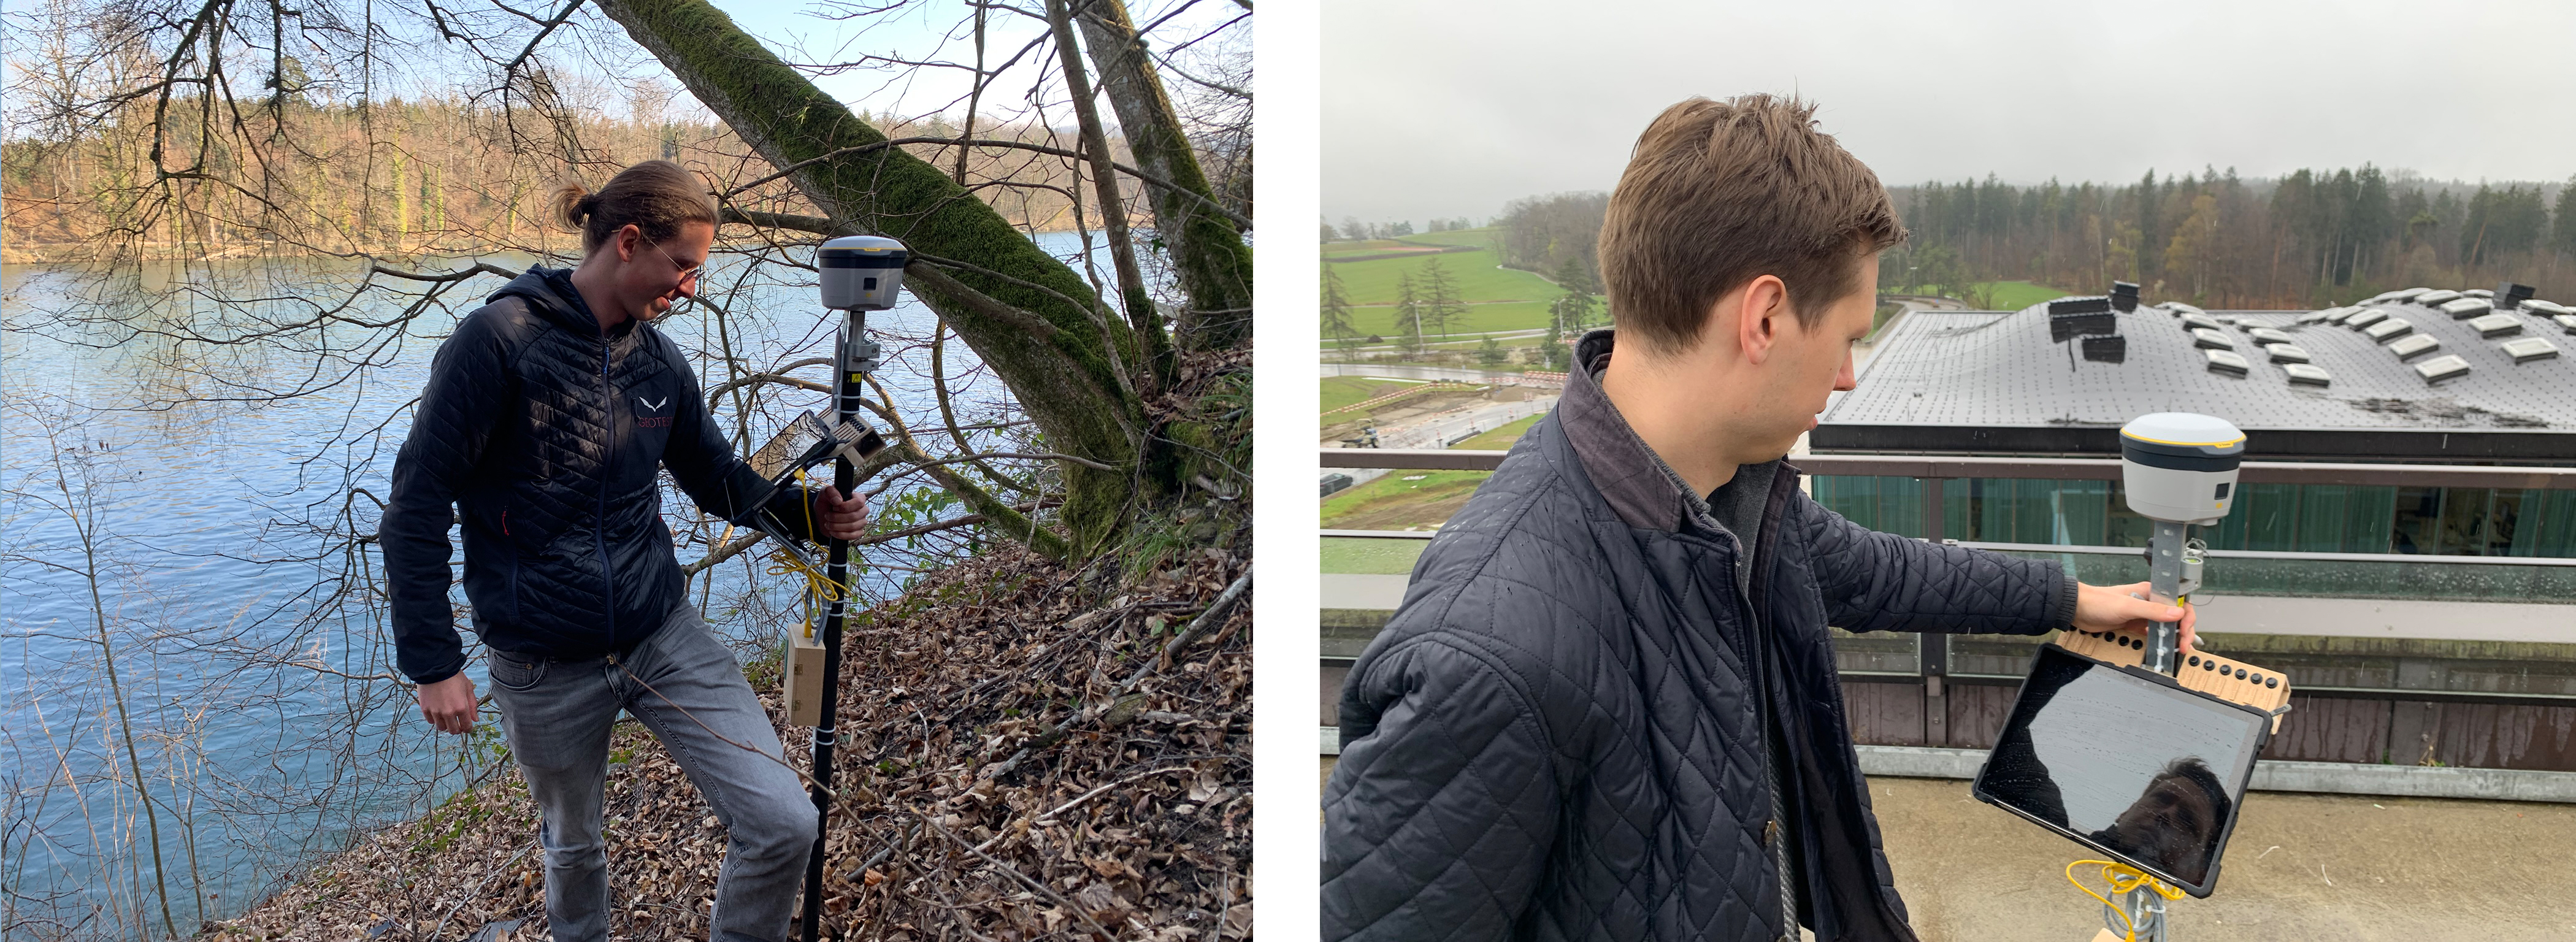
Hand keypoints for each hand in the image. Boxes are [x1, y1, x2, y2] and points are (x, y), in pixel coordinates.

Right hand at [418, 673, 477, 734]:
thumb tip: (475, 720)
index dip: (468, 728)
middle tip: (457, 723)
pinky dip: (435, 719)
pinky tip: (437, 711)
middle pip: (453, 731)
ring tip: (447, 717)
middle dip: (457, 729)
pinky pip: (430, 721)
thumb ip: (472, 706)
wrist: (435, 668)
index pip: (466, 727)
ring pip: (441, 728)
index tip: (467, 726)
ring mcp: (435, 712)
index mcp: (461, 708)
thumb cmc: (454, 677)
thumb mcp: (468, 689)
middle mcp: (448, 713)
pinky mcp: (425, 709)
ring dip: (445, 724)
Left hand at [812, 486, 870, 542]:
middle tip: (827, 516)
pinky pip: (853, 536)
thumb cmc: (826, 502)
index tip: (834, 507)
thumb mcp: (824, 493)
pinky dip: (840, 535)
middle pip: (855, 516)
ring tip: (827, 523)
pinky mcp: (858, 532)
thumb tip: (838, 501)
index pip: (859, 502)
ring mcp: (861, 522)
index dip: (845, 506)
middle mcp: (863, 510)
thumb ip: (830, 492)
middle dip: (837, 518)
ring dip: (836, 526)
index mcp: (858, 498)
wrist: (822, 517)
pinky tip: (832, 531)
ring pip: (852, 527)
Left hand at [2072, 580, 2195, 653]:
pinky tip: (2161, 647)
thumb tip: (2177, 614)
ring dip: (2173, 637)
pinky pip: (2152, 633)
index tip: (2185, 630)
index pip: (2178, 602)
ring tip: (2178, 649)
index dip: (2186, 616)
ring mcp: (2142, 614)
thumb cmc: (2098, 601)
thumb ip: (2152, 611)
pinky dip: (2159, 641)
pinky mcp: (2134, 624)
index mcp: (2151, 592)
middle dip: (2184, 631)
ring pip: (2165, 626)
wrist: (2077, 609)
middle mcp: (2149, 602)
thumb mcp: (2128, 606)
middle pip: (2175, 616)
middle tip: (2184, 646)